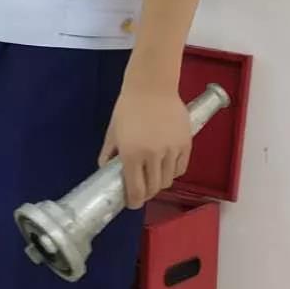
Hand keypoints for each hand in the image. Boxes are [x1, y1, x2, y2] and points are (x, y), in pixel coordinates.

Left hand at [97, 71, 191, 209]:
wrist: (152, 86)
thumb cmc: (128, 106)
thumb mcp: (113, 131)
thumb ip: (108, 153)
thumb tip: (104, 170)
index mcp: (131, 154)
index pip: (136, 190)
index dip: (134, 201)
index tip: (131, 202)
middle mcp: (153, 156)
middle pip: (153, 189)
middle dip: (146, 194)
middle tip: (141, 190)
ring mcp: (171, 151)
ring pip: (168, 180)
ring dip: (159, 182)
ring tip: (153, 176)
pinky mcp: (186, 144)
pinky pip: (181, 168)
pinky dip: (174, 172)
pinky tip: (166, 167)